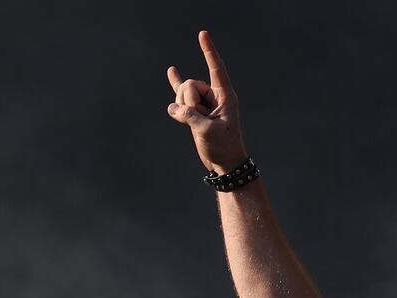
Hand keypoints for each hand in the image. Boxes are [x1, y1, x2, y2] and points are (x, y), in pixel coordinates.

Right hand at [166, 30, 247, 173]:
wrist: (225, 165)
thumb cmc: (224, 148)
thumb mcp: (208, 132)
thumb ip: (190, 117)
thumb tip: (173, 108)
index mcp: (225, 96)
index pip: (216, 68)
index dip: (208, 51)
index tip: (203, 34)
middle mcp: (214, 96)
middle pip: (190, 85)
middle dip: (189, 102)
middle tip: (202, 121)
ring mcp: (203, 103)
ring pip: (183, 93)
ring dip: (183, 108)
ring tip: (196, 125)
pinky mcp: (195, 112)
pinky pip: (182, 95)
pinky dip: (175, 85)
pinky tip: (171, 71)